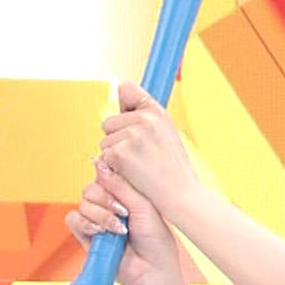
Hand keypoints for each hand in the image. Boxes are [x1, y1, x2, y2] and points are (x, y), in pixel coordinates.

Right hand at [65, 162, 183, 284]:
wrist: (152, 270)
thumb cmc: (156, 241)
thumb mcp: (144, 207)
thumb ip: (121, 186)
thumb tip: (100, 163)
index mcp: (126, 194)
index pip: (107, 175)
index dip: (109, 178)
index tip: (120, 189)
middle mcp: (110, 205)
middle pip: (92, 188)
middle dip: (105, 199)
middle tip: (123, 212)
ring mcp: (98, 220)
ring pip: (83, 203)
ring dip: (100, 214)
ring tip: (119, 229)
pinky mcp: (86, 235)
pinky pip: (73, 219)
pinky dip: (85, 223)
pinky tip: (100, 232)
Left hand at [97, 81, 202, 216]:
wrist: (180, 194)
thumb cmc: (173, 168)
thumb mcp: (166, 133)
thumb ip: (146, 118)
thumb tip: (122, 102)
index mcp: (157, 111)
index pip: (126, 89)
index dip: (124, 105)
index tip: (129, 116)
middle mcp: (144, 119)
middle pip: (109, 122)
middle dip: (118, 138)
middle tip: (140, 156)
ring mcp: (131, 135)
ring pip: (105, 141)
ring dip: (115, 156)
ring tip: (139, 166)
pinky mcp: (119, 153)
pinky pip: (104, 156)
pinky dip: (114, 168)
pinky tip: (132, 174)